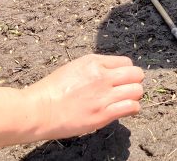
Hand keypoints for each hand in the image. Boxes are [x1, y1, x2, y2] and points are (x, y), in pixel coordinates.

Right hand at [25, 54, 143, 138]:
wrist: (39, 110)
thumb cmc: (51, 90)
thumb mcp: (74, 67)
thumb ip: (95, 68)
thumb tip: (111, 73)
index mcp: (94, 62)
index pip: (126, 63)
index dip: (126, 72)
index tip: (122, 79)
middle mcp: (102, 76)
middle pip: (136, 74)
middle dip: (134, 81)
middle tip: (127, 89)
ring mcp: (103, 96)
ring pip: (137, 91)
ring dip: (134, 95)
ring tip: (125, 100)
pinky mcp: (102, 114)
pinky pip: (131, 107)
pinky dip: (132, 108)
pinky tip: (125, 109)